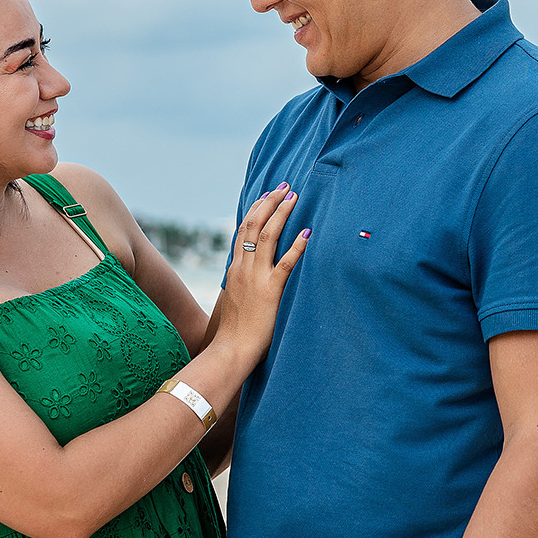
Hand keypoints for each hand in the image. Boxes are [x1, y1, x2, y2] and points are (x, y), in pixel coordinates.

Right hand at [210, 185, 308, 368]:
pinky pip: (285, 264)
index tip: (267, 195)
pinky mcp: (270, 291)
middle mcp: (243, 268)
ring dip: (281, 214)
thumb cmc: (234, 331)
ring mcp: (256, 278)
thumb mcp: (234, 300)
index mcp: (235, 269)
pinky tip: (308, 233)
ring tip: (294, 198)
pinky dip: (297, 246)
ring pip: (267, 237)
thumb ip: (241, 285)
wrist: (230, 349)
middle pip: (254, 226)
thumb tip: (247, 277)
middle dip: (269, 203)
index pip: (243, 230)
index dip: (256, 210)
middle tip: (284, 187)